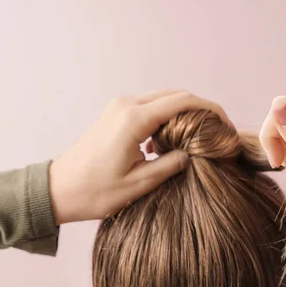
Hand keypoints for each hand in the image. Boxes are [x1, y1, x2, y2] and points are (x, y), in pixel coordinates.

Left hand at [48, 90, 230, 223]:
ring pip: (163, 98)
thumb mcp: (139, 184)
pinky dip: (167, 115)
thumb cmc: (95, 192)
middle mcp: (127, 105)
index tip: (226, 123)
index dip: (210, 109)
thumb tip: (193, 152)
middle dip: (200, 108)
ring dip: (183, 111)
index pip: (183, 101)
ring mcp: (119, 107)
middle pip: (175, 94)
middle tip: (217, 130)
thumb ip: (171, 164)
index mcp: (134, 120)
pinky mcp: (115, 113)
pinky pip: (149, 105)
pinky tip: (171, 138)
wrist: (59, 189)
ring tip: (198, 135)